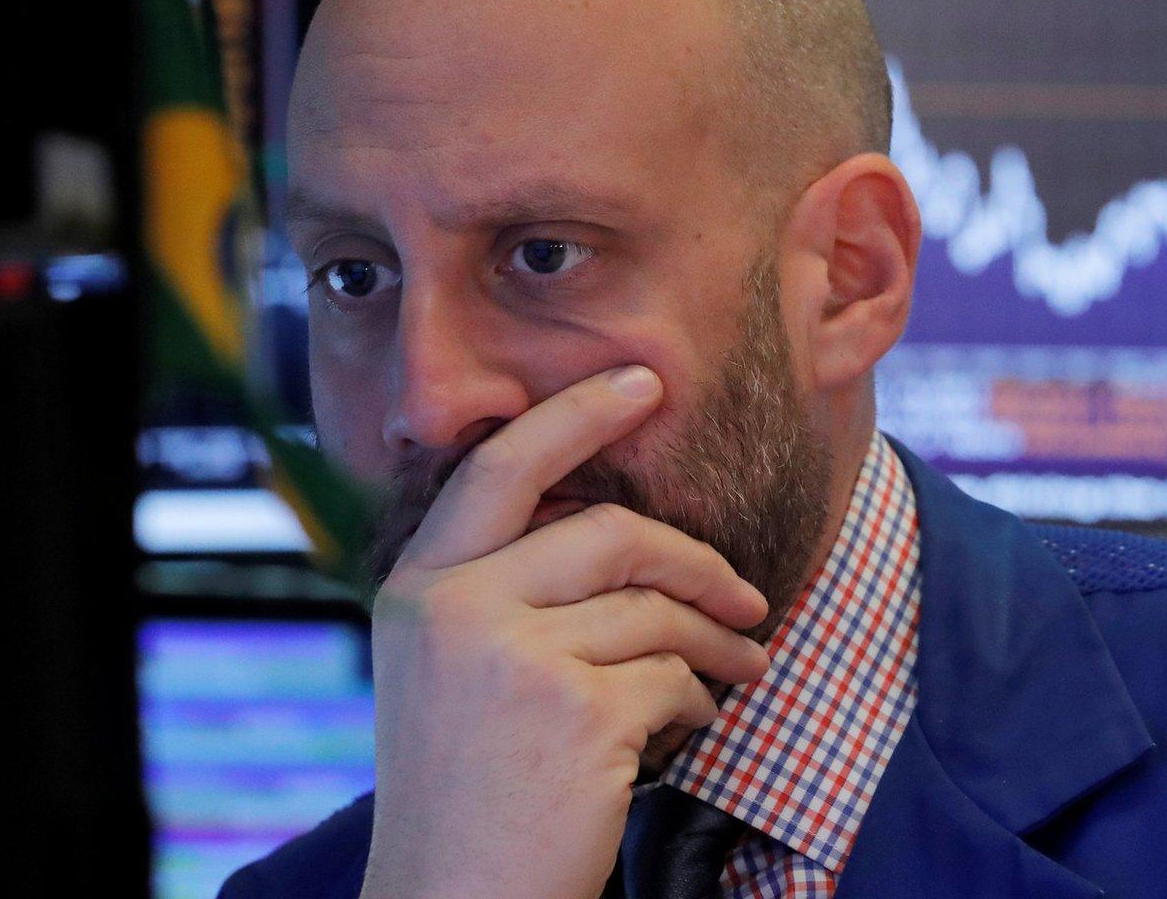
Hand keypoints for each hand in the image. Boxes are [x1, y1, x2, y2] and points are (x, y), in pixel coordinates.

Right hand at [358, 366, 771, 898]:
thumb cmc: (463, 787)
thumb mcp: (448, 670)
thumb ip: (501, 591)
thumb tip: (616, 529)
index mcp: (419, 587)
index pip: (502, 468)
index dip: (577, 413)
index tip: (641, 380)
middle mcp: (456, 609)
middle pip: (611, 533)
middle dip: (696, 561)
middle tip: (747, 598)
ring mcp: (514, 659)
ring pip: (656, 611)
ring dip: (716, 646)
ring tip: (740, 673)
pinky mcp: (576, 715)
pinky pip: (673, 679)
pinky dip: (699, 703)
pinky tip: (690, 728)